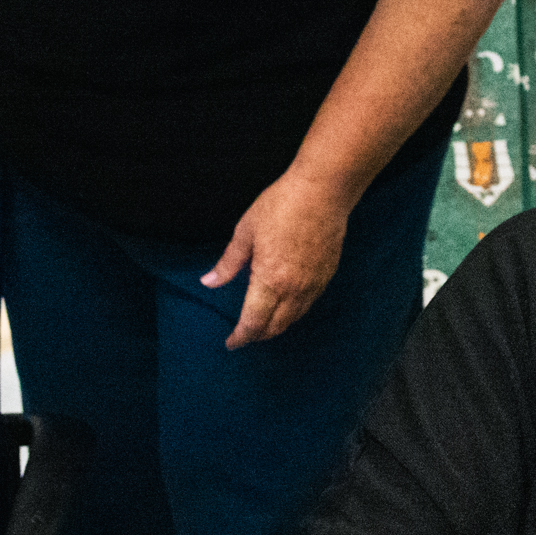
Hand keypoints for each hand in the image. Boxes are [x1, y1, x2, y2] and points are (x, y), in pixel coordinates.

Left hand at [203, 168, 355, 347]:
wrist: (323, 191)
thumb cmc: (282, 205)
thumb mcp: (246, 231)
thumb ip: (229, 262)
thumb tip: (209, 282)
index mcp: (270, 280)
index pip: (253, 322)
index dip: (241, 337)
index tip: (231, 343)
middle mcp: (294, 289)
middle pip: (275, 327)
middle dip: (257, 336)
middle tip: (244, 335)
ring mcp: (313, 284)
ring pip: (293, 318)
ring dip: (276, 326)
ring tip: (262, 325)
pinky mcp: (326, 275)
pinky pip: (308, 305)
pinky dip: (293, 313)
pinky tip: (286, 306)